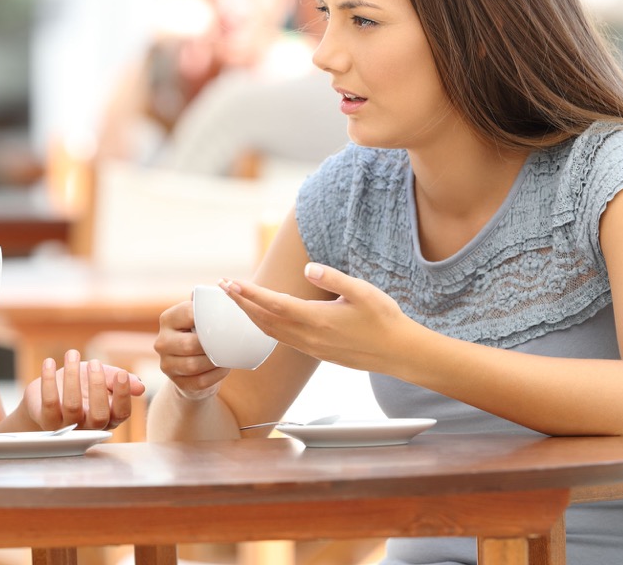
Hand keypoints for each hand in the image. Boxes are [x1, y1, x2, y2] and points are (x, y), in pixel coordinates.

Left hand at [23, 349, 145, 430]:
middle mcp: (89, 427)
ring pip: (73, 406)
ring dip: (72, 376)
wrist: (47, 394)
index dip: (123, 395)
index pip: (121, 414)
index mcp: (108, 418)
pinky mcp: (47, 421)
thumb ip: (120, 381)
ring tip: (71, 354)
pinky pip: (49, 402)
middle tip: (94, 363)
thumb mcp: (102, 379)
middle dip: (98, 386)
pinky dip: (49, 380)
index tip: (121, 374)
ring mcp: (68, 427)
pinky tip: (49, 362)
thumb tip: (140, 386)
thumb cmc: (80, 386)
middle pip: (99, 415)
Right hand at [154, 299, 229, 400]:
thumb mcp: (200, 318)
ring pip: (193, 365)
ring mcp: (166, 364)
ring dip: (214, 361)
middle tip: (228, 342)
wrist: (194, 368)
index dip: (206, 317)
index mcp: (167, 319)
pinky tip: (223, 368)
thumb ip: (207, 303)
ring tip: (227, 356)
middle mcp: (161, 341)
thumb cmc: (201, 335)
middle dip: (211, 345)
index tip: (223, 319)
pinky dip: (215, 376)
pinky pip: (199, 381)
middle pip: (188, 344)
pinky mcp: (176, 382)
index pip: (187, 313)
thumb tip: (225, 285)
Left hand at [219, 263, 411, 372]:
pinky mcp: (317, 353)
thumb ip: (333, 278)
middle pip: (264, 320)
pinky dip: (266, 327)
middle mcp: (309, 336)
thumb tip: (307, 268)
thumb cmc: (384, 319)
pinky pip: (283, 340)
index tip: (229, 283)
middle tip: (222, 288)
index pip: (272, 304)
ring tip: (237, 301)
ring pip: (271, 332)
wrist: (399, 353)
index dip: (248, 293)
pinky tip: (264, 319)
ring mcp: (311, 347)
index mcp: (316, 319)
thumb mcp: (363, 292)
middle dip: (241, 303)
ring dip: (251, 316)